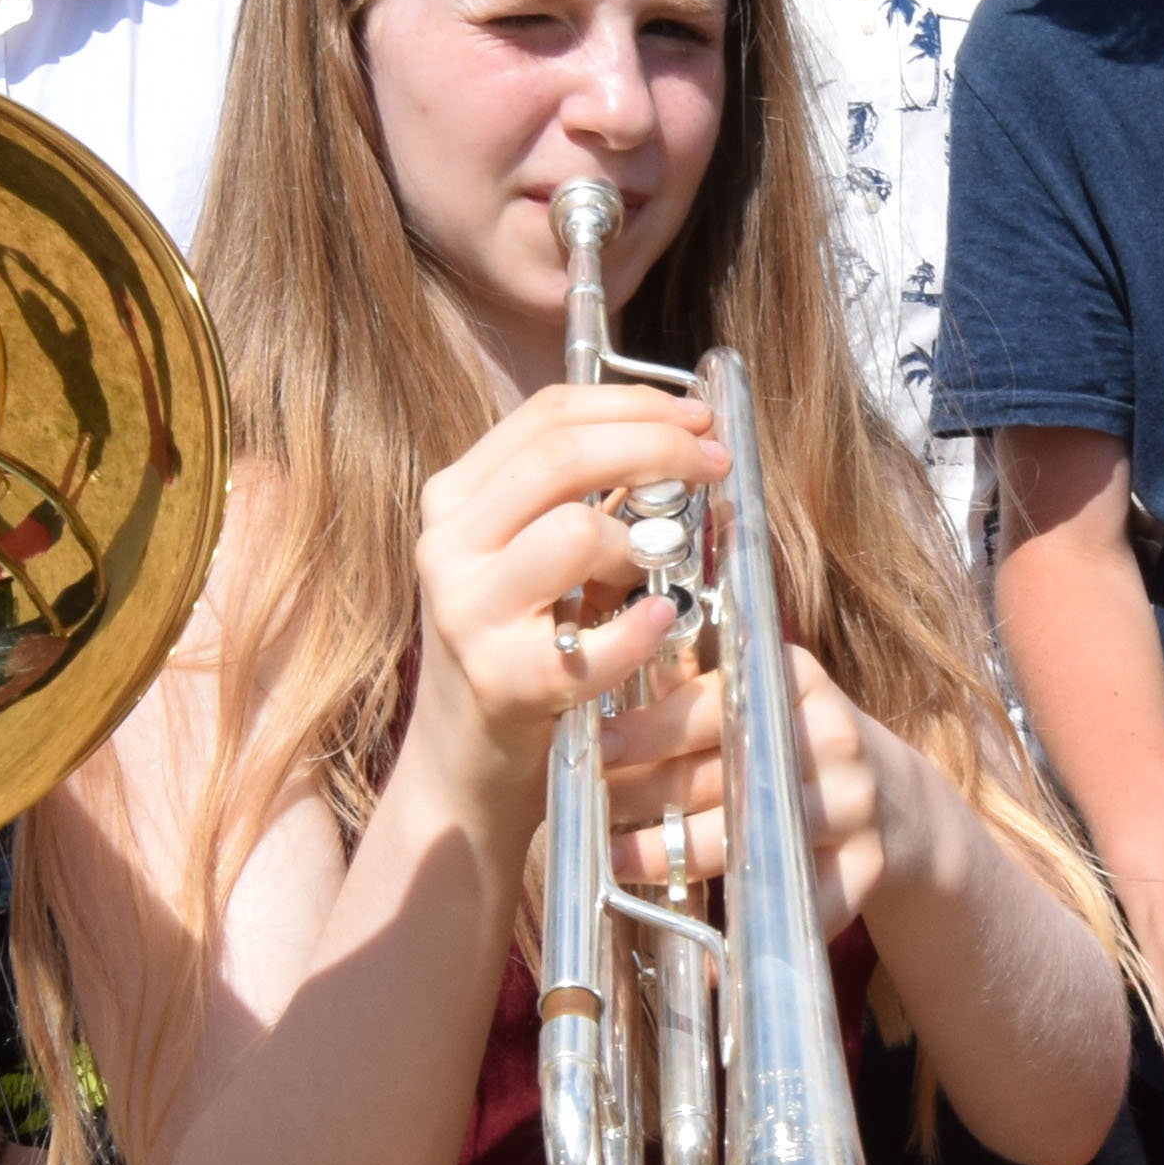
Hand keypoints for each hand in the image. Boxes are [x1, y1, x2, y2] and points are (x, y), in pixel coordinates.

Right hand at [397, 378, 719, 843]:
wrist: (463, 761)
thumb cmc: (521, 644)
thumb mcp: (532, 554)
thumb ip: (584, 494)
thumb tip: (678, 434)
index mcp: (455, 499)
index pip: (547, 414)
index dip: (633, 402)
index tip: (697, 416)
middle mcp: (447, 545)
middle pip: (562, 456)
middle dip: (657, 447)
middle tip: (715, 464)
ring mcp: (467, 613)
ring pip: (572, 530)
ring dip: (638, 541)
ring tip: (657, 566)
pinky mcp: (501, 681)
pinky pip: (592, 641)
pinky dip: (641, 628)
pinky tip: (662, 619)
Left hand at [596, 642, 944, 938]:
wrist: (900, 806)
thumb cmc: (797, 751)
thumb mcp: (763, 705)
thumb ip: (697, 699)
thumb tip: (595, 709)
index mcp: (799, 683)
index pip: (712, 704)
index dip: (646, 730)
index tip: (595, 748)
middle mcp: (833, 738)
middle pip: (724, 773)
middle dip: (646, 797)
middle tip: (588, 817)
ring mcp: (854, 804)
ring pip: (750, 837)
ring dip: (676, 856)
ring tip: (618, 863)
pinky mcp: (868, 866)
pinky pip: (798, 905)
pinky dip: (748, 932)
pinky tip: (700, 954)